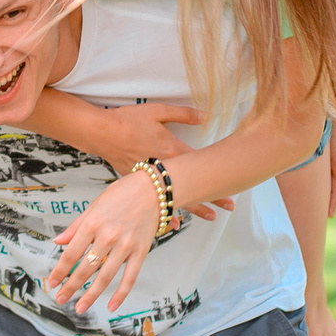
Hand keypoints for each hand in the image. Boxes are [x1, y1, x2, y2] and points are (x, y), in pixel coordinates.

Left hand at [45, 170, 162, 315]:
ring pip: (104, 277)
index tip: (52, 282)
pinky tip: (111, 306)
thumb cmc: (122, 194)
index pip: (71, 254)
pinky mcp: (141, 251)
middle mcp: (107, 237)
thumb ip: (76, 226)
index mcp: (92, 224)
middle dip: (71, 286)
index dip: (60, 271)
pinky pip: (129, 277)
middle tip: (61, 298)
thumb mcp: (94, 206)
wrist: (153, 188)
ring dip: (90, 295)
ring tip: (79, 308)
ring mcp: (125, 245)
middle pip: (85, 268)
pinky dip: (120, 293)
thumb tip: (58, 241)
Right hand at [77, 103, 228, 220]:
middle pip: (193, 188)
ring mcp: (150, 180)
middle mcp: (163, 170)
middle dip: (213, 199)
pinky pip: (156, 201)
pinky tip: (173, 223)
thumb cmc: (129, 120)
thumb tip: (204, 115)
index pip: (201, 169)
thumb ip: (182, 114)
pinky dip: (165, 212)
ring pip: (176, 198)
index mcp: (171, 152)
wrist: (102, 133)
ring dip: (194, 208)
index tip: (233, 188)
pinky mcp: (137, 183)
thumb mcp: (158, 112)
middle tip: (230, 208)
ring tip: (210, 217)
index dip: (218, 179)